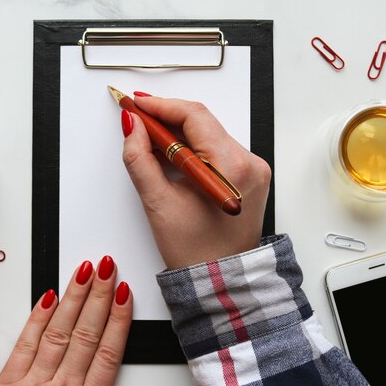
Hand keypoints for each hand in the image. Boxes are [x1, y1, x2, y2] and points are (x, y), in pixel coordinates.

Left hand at [0, 257, 131, 385]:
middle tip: (107, 268)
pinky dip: (37, 320)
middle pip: (86, 334)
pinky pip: (24, 346)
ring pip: (59, 333)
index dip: (118, 319)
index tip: (123, 293)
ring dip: (73, 298)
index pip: (108, 353)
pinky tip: (47, 298)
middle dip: (98, 296)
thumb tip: (105, 372)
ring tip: (83, 272)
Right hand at [121, 94, 270, 268]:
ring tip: (149, 137)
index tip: (137, 104)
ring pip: (208, 135)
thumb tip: (132, 127)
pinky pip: (217, 150)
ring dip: (178, 134)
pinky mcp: (249, 177)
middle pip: (202, 123)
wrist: (222, 281)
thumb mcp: (158, 203)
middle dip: (166, 119)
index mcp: (232, 167)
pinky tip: (172, 153)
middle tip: (137, 118)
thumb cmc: (196, 252)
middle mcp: (250, 163)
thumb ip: (140, 159)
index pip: (194, 116)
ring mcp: (253, 170)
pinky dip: (192, 148)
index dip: (161, 106)